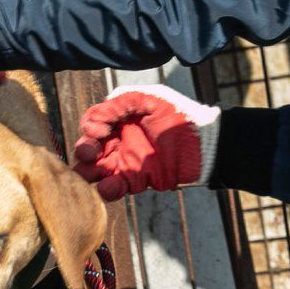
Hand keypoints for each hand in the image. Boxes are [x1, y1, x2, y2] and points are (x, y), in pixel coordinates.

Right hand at [72, 84, 220, 201]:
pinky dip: (108, 190)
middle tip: (89, 153)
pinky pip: (115, 188)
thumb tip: (97, 116)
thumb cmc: (180, 115)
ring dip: (88, 173)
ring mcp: (125, 162)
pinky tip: (109, 186)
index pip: (92, 123)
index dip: (90, 126)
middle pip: (89, 148)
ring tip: (90, 174)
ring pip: (96, 171)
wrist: (206, 143)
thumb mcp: (150, 98)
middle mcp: (119, 141)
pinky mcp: (136, 181)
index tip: (100, 129)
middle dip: (84, 150)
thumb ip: (122, 102)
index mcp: (120, 119)